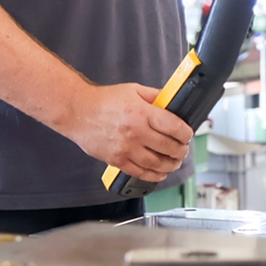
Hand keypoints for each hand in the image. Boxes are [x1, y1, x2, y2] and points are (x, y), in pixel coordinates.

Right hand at [59, 82, 193, 181]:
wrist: (77, 111)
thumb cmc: (103, 100)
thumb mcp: (134, 90)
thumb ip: (155, 96)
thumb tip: (172, 101)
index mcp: (142, 113)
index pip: (174, 127)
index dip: (186, 133)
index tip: (188, 134)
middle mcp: (136, 133)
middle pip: (168, 147)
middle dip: (181, 150)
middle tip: (183, 150)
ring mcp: (126, 149)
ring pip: (156, 163)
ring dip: (170, 165)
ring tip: (175, 162)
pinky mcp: (117, 160)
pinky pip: (140, 172)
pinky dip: (154, 175)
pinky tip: (160, 173)